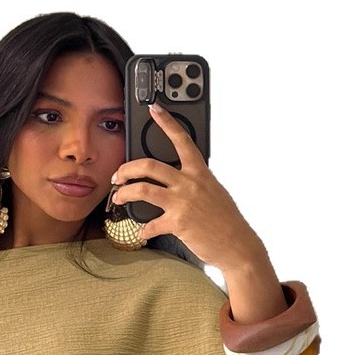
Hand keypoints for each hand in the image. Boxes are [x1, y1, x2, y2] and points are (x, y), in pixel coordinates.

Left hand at [110, 103, 265, 272]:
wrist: (237, 245)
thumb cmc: (226, 220)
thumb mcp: (213, 191)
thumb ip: (194, 182)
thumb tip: (176, 182)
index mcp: (200, 172)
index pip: (182, 140)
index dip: (167, 122)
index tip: (154, 109)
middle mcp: (190, 183)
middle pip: (150, 165)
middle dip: (126, 169)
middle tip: (117, 176)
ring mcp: (183, 202)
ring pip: (143, 189)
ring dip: (124, 193)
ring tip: (117, 197)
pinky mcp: (178, 223)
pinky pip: (150, 224)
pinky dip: (143, 230)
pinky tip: (142, 232)